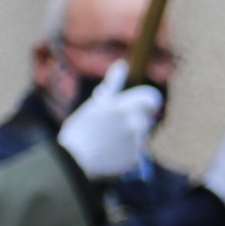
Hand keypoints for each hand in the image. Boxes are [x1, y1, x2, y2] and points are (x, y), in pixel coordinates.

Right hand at [54, 65, 163, 183]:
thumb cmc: (80, 130)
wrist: (72, 161)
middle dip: (136, 119)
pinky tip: (111, 153)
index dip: (148, 102)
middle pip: (147, 117)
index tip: (141, 106)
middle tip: (115, 128)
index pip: (152, 98)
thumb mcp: (95, 104)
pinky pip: (138, 151)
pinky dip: (128, 152)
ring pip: (143, 134)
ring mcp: (137, 141)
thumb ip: (113, 85)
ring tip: (109, 141)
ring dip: (132, 136)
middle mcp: (134, 122)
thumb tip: (122, 64)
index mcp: (123, 106)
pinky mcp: (137, 157)